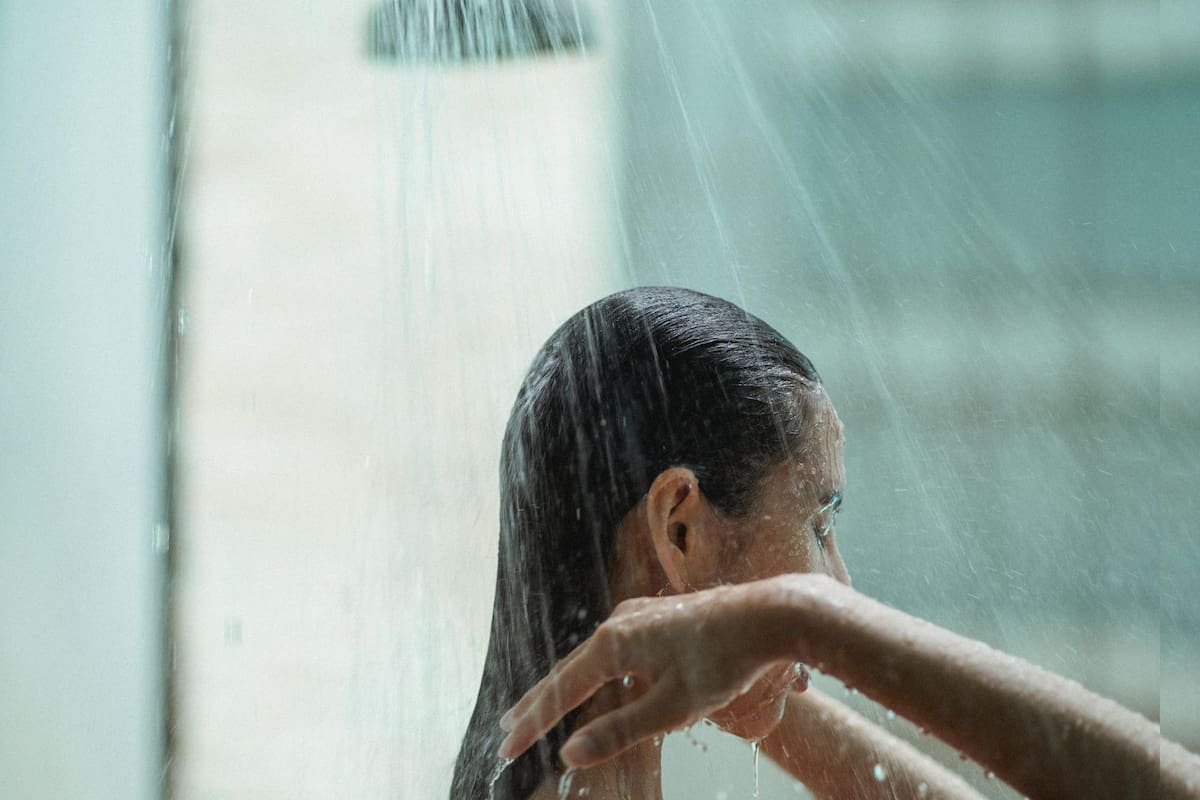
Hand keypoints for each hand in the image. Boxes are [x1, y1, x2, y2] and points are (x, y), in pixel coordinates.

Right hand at [496, 581, 803, 767]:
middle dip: (539, 702)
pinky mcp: (657, 616)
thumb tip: (570, 752)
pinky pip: (614, 646)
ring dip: (566, 684)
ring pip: (591, 655)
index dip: (533, 722)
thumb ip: (619, 730)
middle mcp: (619, 622)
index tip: (507, 747)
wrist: (769, 614)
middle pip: (569, 669)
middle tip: (509, 728)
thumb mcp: (672, 708)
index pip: (561, 690)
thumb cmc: (723, 661)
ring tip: (544, 705)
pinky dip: (594, 670)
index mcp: (614, 644)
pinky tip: (599, 679)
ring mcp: (639, 614)